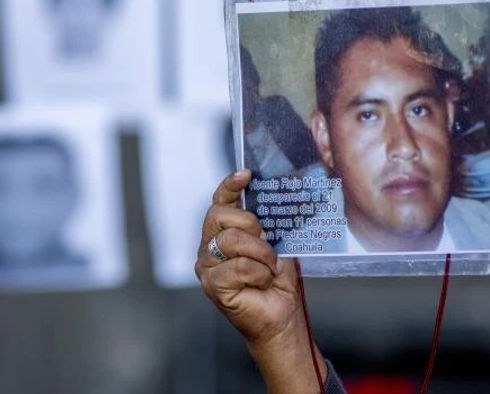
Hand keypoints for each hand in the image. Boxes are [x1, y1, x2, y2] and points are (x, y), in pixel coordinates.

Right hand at [195, 170, 326, 393]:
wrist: (282, 315)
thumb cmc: (277, 280)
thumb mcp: (275, 242)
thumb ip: (266, 221)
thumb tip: (274, 191)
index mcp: (222, 232)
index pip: (219, 201)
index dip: (229, 185)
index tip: (246, 174)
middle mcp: (209, 246)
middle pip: (219, 216)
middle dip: (250, 225)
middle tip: (267, 241)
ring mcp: (207, 266)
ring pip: (231, 241)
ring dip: (260, 254)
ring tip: (270, 268)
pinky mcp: (212, 285)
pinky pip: (238, 266)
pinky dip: (258, 273)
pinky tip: (262, 283)